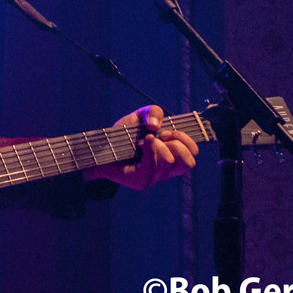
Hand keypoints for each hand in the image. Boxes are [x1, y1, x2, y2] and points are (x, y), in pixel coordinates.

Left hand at [84, 105, 198, 189]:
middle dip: (177, 141)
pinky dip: (149, 149)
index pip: (193, 154)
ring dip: (157, 145)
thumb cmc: (121, 136)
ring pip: (169, 161)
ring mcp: (154, 177)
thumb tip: (156, 126)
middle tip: (160, 135)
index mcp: (170, 157)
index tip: (168, 131)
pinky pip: (152, 166)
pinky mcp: (141, 181)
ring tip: (142, 142)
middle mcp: (165, 170)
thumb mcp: (139, 117)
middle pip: (188, 161)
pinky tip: (141, 142)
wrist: (99, 149)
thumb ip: (152, 112)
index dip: (186, 139)